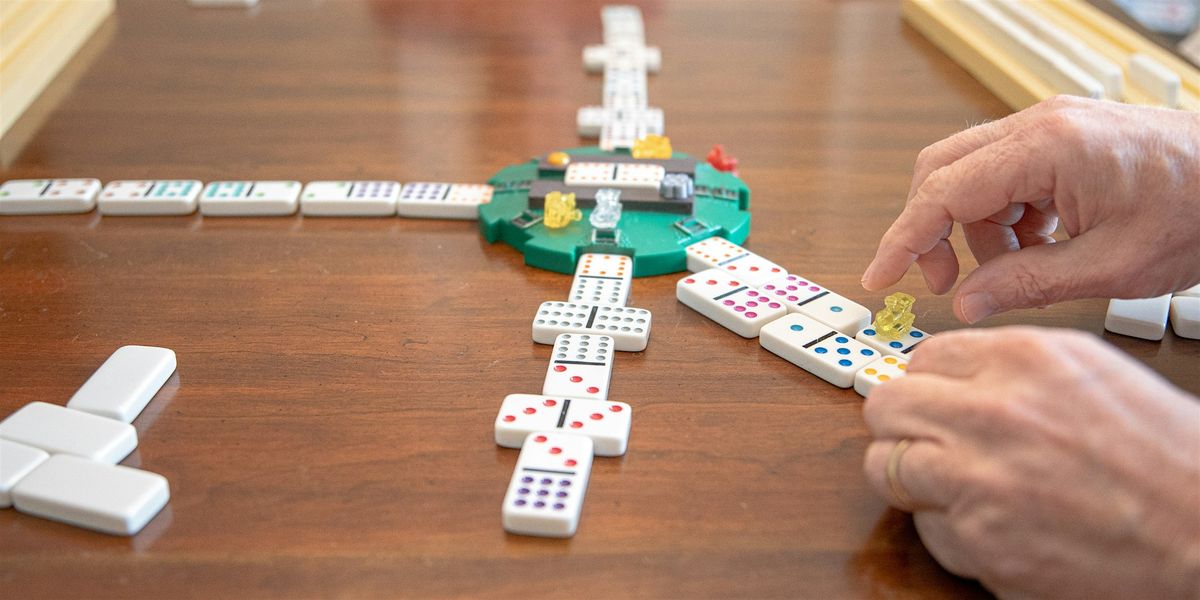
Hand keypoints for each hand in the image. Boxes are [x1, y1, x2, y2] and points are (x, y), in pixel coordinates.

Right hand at [861, 96, 1199, 323]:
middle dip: (931, 231)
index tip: (880, 274)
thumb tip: (967, 302)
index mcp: (1047, 147)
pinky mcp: (1063, 136)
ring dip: (973, 227)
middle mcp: (1041, 125)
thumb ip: (1028, 283)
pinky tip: (1037, 244)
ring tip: (1010, 269)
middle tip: (945, 282)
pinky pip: (1004, 172)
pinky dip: (1003, 214)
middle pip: (942, 171)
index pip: (943, 191)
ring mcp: (1052, 126)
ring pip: (971, 173)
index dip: (904, 238)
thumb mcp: (1112, 266)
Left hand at [862, 327, 1199, 598]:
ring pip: (886, 468)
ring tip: (956, 485)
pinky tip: (995, 524)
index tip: (933, 400)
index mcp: (1019, 360)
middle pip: (886, 407)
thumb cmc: (1161, 452)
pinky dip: (952, 531)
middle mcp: (990, 413)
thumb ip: (1008, 365)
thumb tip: (945, 373)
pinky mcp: (980, 542)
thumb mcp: (1087, 370)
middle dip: (901, 424)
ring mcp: (979, 482)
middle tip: (924, 440)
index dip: (926, 383)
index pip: (920, 357)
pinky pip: (927, 529)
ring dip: (913, 478)